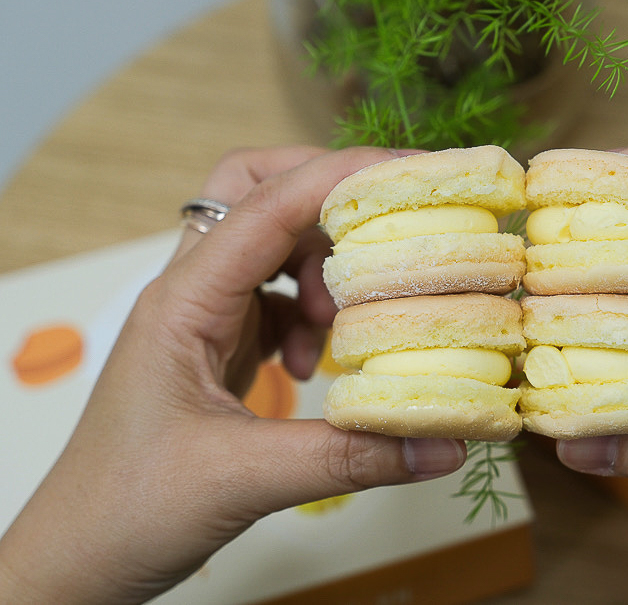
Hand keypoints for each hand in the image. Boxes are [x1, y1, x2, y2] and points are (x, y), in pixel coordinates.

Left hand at [0, 146, 466, 603]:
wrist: (79, 558)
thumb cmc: (128, 510)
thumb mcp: (244, 479)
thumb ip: (349, 457)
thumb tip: (443, 444)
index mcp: (183, 302)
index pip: (264, 203)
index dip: (339, 177)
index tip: (411, 173)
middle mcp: (191, 294)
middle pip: (257, 194)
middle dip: (325, 197)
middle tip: (388, 227)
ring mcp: (202, 319)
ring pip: (270, 246)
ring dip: (321, 266)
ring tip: (348, 321)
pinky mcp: (218, 348)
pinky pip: (274, 300)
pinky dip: (311, 316)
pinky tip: (318, 365)